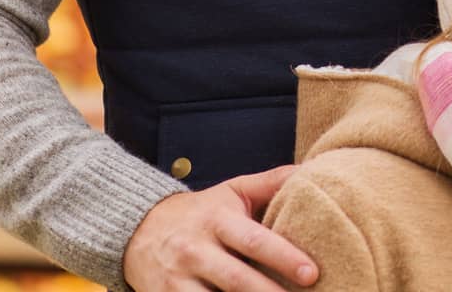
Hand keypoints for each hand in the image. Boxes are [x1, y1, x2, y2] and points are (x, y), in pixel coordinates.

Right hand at [124, 165, 317, 290]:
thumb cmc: (202, 210)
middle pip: (237, 280)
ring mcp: (177, 280)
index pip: (254, 241)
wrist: (139, 228)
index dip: (284, 257)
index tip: (311, 273)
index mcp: (217, 221)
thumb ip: (272, 182)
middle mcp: (195, 251)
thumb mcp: (234, 190)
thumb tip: (312, 170)